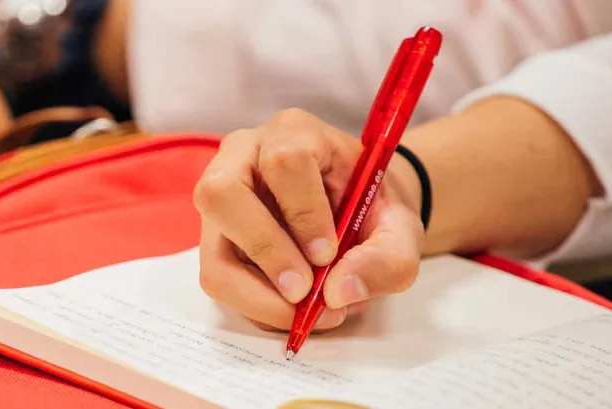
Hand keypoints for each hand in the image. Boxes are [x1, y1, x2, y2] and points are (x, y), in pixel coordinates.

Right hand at [193, 109, 424, 331]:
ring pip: (211, 250)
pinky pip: (216, 277)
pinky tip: (290, 305)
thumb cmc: (371, 208)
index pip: (284, 162)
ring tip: (302, 309)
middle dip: (265, 250)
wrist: (355, 211)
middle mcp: (243, 156)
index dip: (304, 214)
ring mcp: (220, 198)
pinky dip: (254, 303)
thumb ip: (386, 260)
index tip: (328, 254)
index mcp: (294, 133)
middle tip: (303, 289)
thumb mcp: (401, 229)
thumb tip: (337, 293)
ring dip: (255, 292)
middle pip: (220, 194)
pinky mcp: (215, 237)